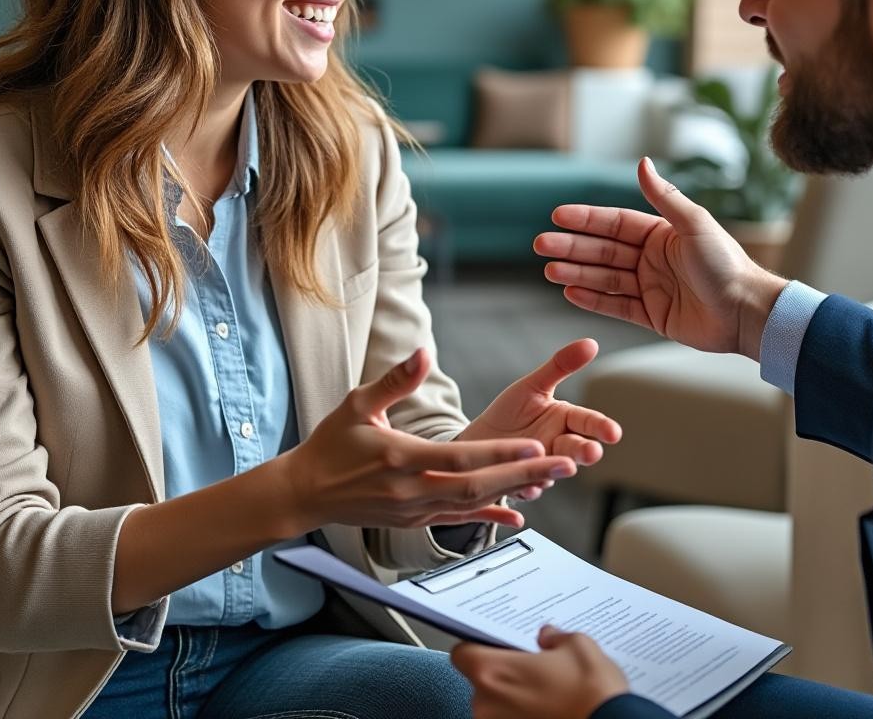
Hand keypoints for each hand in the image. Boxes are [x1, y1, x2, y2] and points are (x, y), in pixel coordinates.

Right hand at [280, 349, 576, 533]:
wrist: (306, 493)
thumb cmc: (331, 443)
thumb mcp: (358, 404)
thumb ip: (395, 381)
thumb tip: (425, 353)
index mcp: (400, 458)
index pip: (459, 459)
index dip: (499, 453)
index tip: (534, 445)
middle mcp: (411, 490)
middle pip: (477, 486)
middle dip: (524, 474)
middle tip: (567, 463)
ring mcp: (414, 510)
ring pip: (473, 505)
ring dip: (516, 491)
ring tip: (553, 478)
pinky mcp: (415, 521)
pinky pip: (459, 520)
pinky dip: (490, 516)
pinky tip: (518, 513)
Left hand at [452, 625, 629, 718]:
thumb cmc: (592, 694)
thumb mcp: (578, 647)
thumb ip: (555, 638)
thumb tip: (548, 638)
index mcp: (493, 672)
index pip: (462, 653)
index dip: (479, 647)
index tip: (496, 646)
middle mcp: (487, 705)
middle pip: (481, 682)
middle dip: (505, 676)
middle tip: (534, 671)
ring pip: (497, 708)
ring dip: (515, 701)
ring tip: (549, 696)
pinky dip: (526, 718)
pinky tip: (552, 711)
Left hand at [458, 338, 620, 500]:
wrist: (479, 439)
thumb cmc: (510, 411)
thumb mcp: (533, 386)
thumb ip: (561, 366)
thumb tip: (591, 342)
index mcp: (565, 419)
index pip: (588, 421)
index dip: (601, 427)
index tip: (613, 433)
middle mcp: (559, 445)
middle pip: (576, 448)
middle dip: (585, 451)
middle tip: (591, 453)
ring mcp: (544, 466)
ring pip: (555, 470)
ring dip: (556, 469)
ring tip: (555, 467)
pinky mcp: (524, 484)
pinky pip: (529, 487)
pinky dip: (529, 488)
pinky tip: (526, 486)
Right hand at [536, 157, 785, 357]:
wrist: (746, 311)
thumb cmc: (725, 264)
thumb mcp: (693, 224)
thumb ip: (664, 196)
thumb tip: (641, 162)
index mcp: (661, 234)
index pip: (614, 223)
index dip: (585, 220)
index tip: (557, 216)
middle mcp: (652, 258)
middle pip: (603, 250)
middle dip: (572, 247)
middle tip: (541, 245)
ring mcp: (651, 287)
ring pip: (605, 278)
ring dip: (576, 273)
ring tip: (550, 270)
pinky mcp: (652, 315)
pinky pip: (616, 306)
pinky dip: (592, 299)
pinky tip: (570, 292)